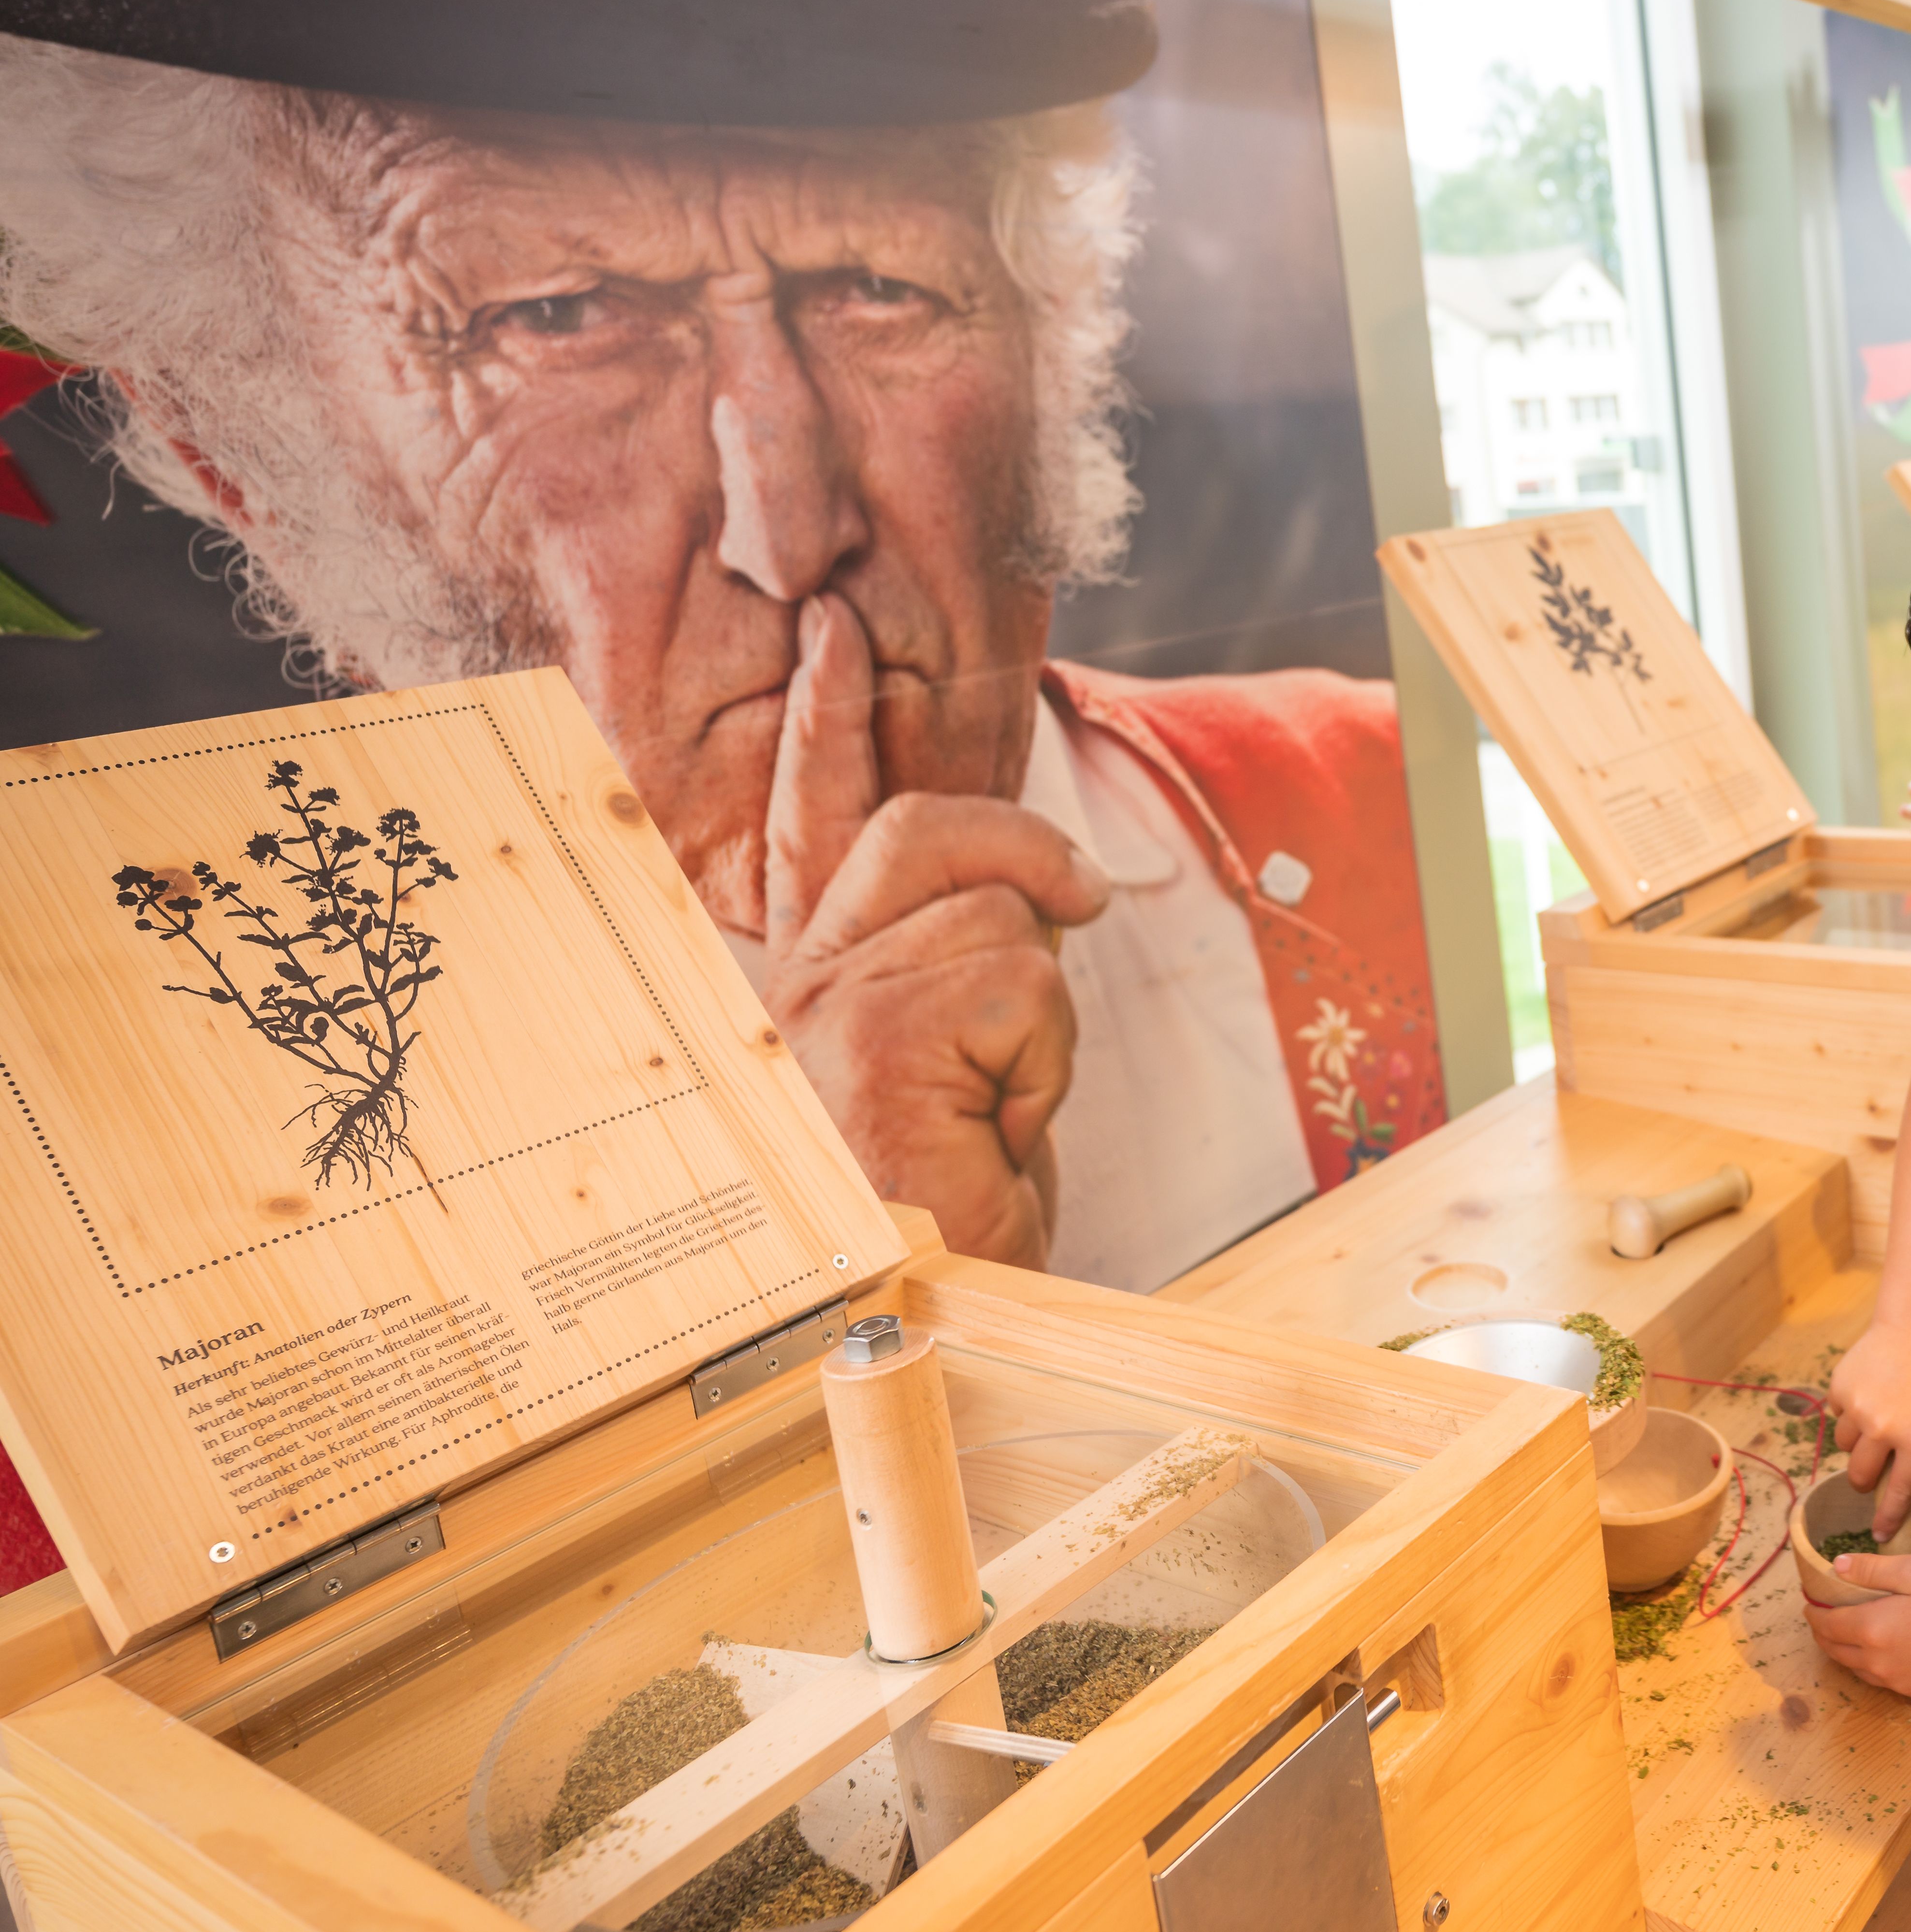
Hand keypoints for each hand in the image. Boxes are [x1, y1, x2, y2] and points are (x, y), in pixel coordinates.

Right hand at [761, 596, 1113, 1269]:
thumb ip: (969, 941)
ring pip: (995, 916)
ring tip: (1003, 1095)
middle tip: (1085, 900)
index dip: (825, 724)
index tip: (832, 635)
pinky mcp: (882, 1043)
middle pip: (926, 830)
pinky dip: (1049, 1059)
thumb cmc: (963, 1177)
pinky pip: (1024, 983)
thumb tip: (1040, 870)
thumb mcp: (971, 1038)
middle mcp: (803, 977)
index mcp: (817, 968)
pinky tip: (1004, 1123)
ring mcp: (832, 1009)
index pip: (815, 817)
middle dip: (1025, 847)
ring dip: (1044, 1012)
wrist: (945, 1296)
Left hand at [1801, 1552, 1910, 1696]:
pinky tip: (1884, 1651)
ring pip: (1857, 1669)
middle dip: (1823, 1634)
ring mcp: (1898, 1682)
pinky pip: (1884, 1680)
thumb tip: (1836, 1567)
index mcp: (1872, 1628)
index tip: (1809, 1603)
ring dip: (1845, 1652)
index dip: (1814, 1612)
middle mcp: (1878, 1662)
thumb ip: (1870, 1570)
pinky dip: (1874, 1666)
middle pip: (1835, 1651)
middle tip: (1822, 1619)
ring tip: (1847, 1634)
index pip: (1827, 1624)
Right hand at [1829, 1317, 1910, 1536]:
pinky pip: (1837, 1415)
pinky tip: (1869, 1392)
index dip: (1887, 1518)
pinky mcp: (1839, 1389)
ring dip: (1857, 1441)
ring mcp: (1857, 1408)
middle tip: (1874, 1468)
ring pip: (1844, 1446)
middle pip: (1859, 1476)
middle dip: (1865, 1480)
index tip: (1880, 1534)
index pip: (1897, 1492)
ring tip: (1877, 1415)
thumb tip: (1910, 1495)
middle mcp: (1883, 1428)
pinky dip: (1849, 1411)